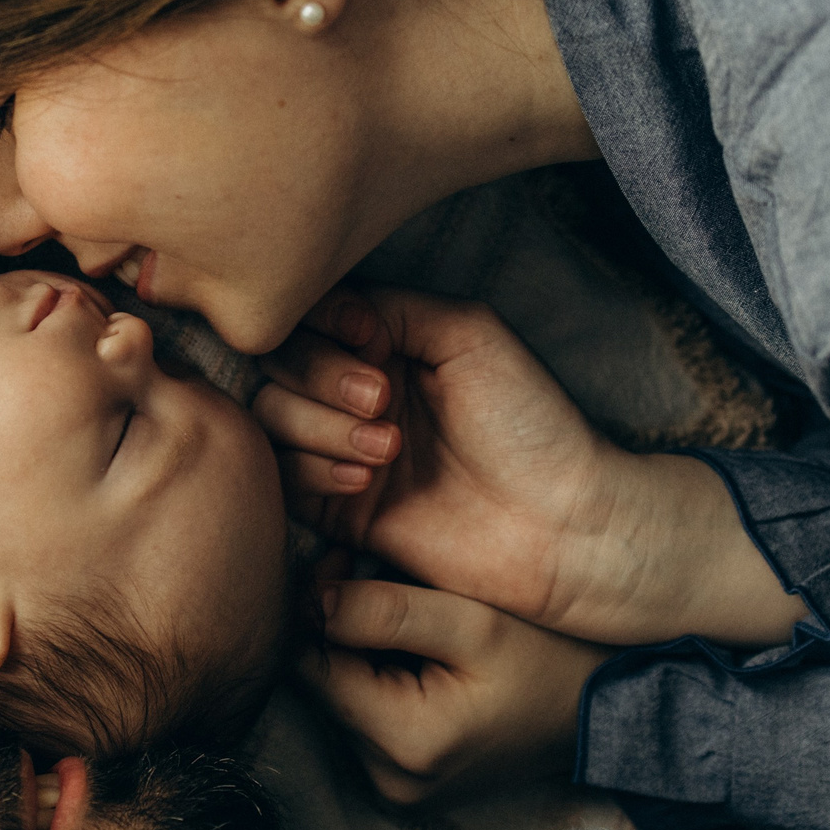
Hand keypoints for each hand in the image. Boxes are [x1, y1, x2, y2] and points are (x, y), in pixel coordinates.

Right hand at [260, 285, 803, 646]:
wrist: (558, 524)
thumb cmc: (530, 425)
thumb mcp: (468, 332)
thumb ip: (392, 305)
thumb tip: (332, 309)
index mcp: (389, 345)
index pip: (311, 316)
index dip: (324, 324)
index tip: (370, 338)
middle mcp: (356, 392)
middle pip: (279, 365)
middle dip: (322, 377)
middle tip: (382, 400)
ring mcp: (342, 448)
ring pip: (272, 418)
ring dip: (320, 427)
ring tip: (386, 449)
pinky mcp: (336, 507)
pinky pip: (283, 477)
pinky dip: (314, 470)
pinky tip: (367, 481)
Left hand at [307, 578, 606, 804]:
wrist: (602, 714)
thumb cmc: (548, 660)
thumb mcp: (474, 623)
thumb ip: (387, 612)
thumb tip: (310, 602)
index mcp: (404, 743)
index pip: (310, 664)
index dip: (317, 603)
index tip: (348, 560)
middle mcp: (389, 781)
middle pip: (322, 683)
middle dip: (341, 627)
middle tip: (378, 576)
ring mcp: (396, 790)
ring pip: (341, 698)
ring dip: (360, 652)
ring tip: (409, 618)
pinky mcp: (405, 784)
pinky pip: (366, 720)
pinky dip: (380, 681)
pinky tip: (418, 656)